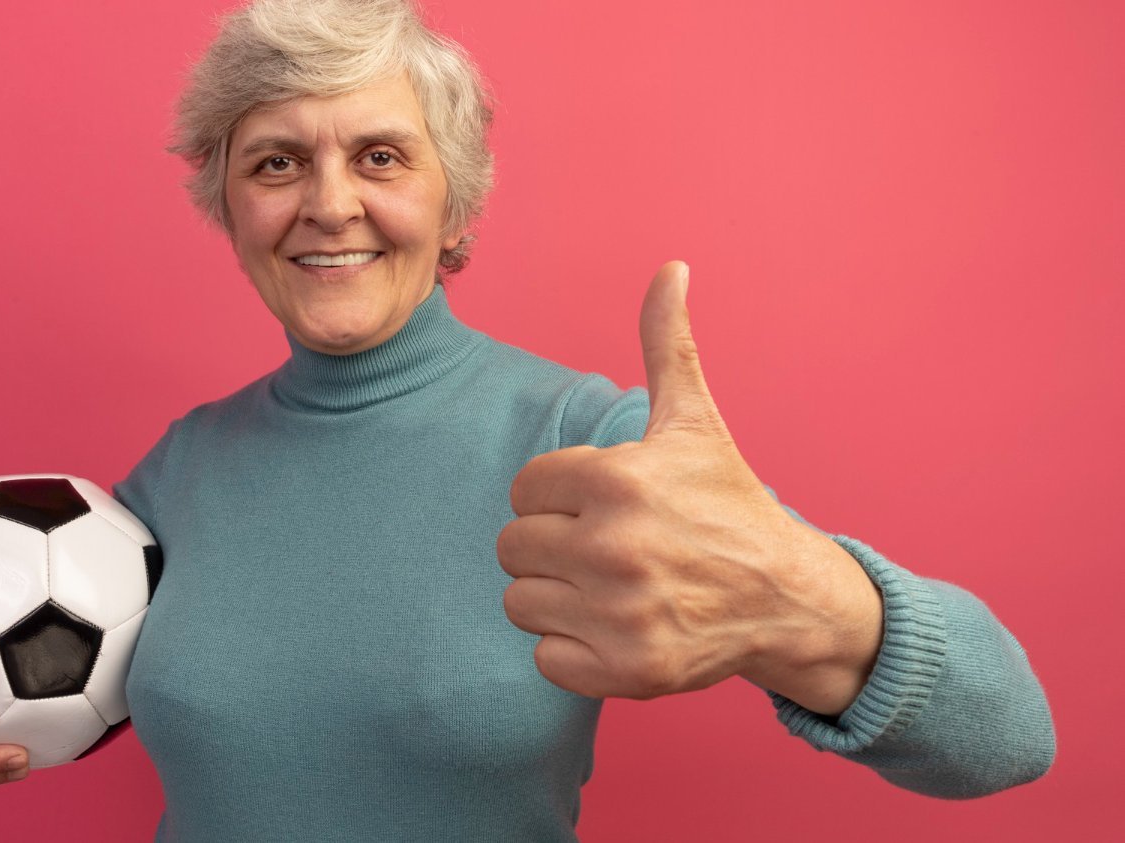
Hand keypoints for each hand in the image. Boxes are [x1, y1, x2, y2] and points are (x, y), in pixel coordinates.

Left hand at [497, 261, 880, 711]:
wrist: (788, 599)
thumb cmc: (728, 505)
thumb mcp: (694, 423)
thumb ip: (667, 345)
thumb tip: (671, 267)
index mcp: (617, 479)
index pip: (523, 490)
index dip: (556, 497)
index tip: (601, 505)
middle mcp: (615, 547)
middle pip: (514, 546)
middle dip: (552, 546)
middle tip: (606, 549)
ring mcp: (621, 613)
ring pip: (520, 601)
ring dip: (556, 597)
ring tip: (608, 587)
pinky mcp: (626, 670)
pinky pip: (543, 658)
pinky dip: (571, 649)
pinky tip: (614, 627)